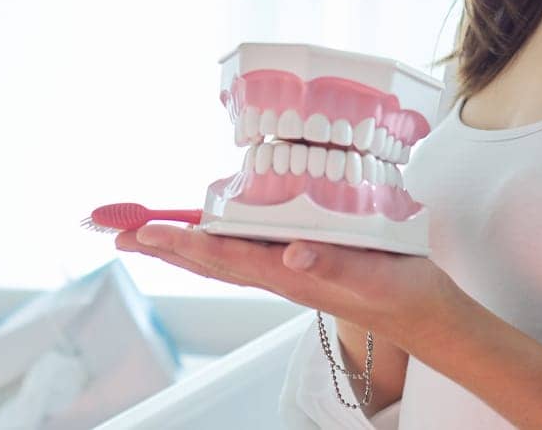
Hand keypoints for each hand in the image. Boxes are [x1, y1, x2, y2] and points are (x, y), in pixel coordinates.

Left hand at [115, 223, 464, 352]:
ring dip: (183, 243)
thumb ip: (331, 261)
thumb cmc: (399, 289)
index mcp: (288, 271)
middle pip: (209, 256)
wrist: (424, 313)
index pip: (220, 254)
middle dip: (162, 243)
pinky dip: (220, 240)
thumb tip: (290, 253)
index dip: (179, 241)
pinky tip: (212, 231)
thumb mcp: (369, 273)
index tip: (140, 230)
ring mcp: (289, 268)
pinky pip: (249, 250)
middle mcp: (280, 270)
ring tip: (148, 231)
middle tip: (117, 229)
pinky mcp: (304, 262)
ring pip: (224, 254)